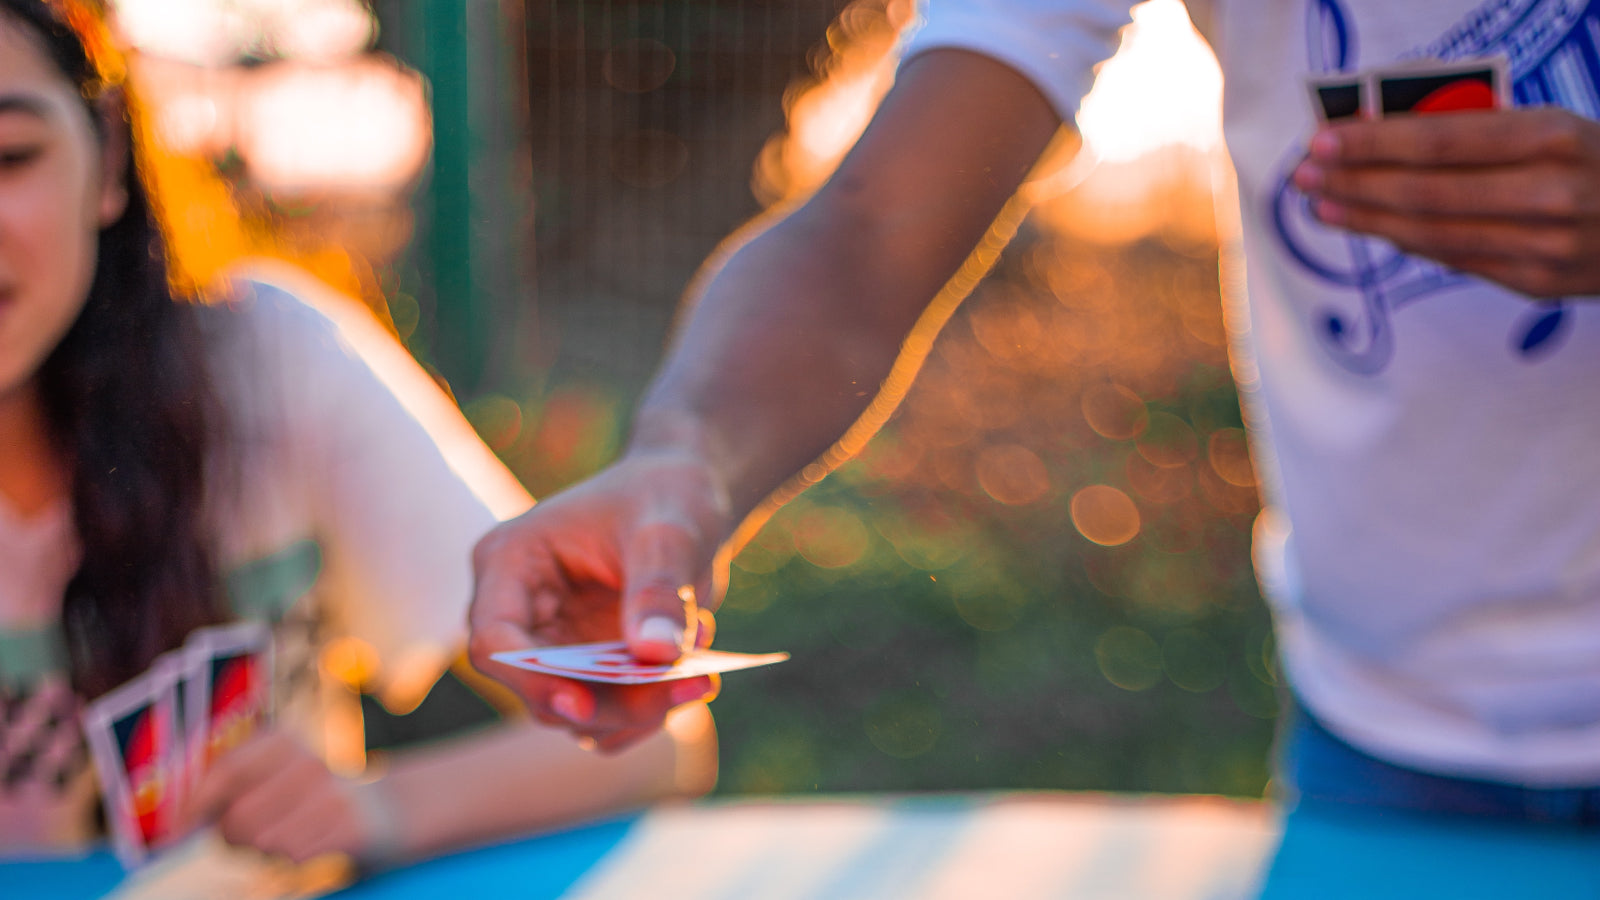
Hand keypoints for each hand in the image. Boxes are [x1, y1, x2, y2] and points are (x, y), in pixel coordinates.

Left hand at [182, 729, 392, 865]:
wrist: (382, 812)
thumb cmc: (304, 800)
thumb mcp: (271, 777)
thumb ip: (224, 791)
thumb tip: (174, 827)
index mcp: (283, 740)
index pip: (226, 772)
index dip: (194, 807)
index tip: (173, 835)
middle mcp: (308, 761)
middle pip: (238, 818)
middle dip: (233, 838)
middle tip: (248, 838)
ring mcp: (332, 793)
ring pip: (262, 842)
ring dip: (263, 851)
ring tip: (283, 837)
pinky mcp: (349, 825)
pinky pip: (293, 856)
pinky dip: (292, 860)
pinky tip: (309, 844)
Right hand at [468, 449, 726, 751]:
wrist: (688, 498)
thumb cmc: (666, 495)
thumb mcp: (669, 533)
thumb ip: (657, 589)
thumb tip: (654, 654)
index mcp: (511, 563)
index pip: (495, 641)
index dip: (531, 679)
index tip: (583, 703)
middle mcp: (522, 614)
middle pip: (542, 690)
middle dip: (614, 703)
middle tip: (692, 685)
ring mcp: (555, 647)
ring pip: (581, 714)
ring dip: (642, 709)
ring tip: (702, 669)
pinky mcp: (591, 669)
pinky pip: (612, 717)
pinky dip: (654, 706)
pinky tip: (696, 665)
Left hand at [1292, 107, 1599, 297]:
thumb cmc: (1589, 163)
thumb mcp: (1549, 128)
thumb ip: (1477, 134)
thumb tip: (1382, 140)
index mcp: (1552, 135)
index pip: (1441, 140)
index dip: (1373, 142)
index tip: (1322, 139)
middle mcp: (1550, 191)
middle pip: (1425, 191)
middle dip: (1354, 183)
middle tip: (1305, 176)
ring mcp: (1544, 244)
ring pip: (1432, 233)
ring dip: (1367, 219)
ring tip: (1322, 205)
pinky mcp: (1537, 283)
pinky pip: (1455, 260)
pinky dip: (1408, 242)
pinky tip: (1374, 229)